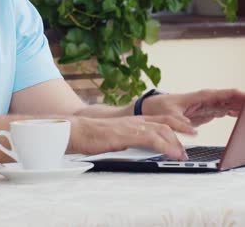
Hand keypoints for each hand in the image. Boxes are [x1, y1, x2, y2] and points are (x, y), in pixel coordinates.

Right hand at [69, 114, 194, 159]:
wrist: (76, 130)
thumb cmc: (91, 134)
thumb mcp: (114, 135)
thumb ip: (126, 138)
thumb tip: (134, 146)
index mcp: (131, 120)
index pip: (158, 118)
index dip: (175, 121)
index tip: (187, 127)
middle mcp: (133, 120)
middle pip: (164, 120)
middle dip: (181, 127)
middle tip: (194, 134)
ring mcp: (130, 127)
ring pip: (161, 129)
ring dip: (176, 141)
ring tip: (185, 152)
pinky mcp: (126, 135)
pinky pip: (151, 139)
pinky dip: (165, 146)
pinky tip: (172, 153)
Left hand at [142, 88, 244, 125]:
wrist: (152, 108)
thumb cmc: (160, 107)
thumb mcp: (169, 116)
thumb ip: (180, 122)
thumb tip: (192, 130)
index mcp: (200, 97)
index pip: (224, 94)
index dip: (239, 96)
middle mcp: (206, 100)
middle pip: (230, 98)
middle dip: (242, 102)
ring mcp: (207, 105)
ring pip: (229, 104)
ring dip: (240, 107)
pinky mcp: (206, 112)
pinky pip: (224, 110)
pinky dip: (234, 112)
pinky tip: (241, 115)